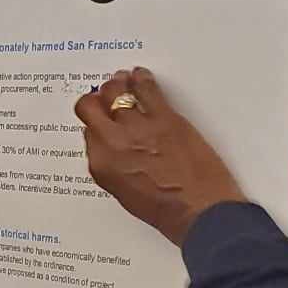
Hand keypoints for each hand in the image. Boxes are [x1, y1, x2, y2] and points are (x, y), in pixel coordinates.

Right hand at [73, 68, 246, 246]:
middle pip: (90, 106)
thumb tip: (112, 150)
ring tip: (121, 81)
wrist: (199, 212)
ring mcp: (137, 127)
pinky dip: (141, 79)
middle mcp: (112, 143)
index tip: (101, 119)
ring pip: (114, 91)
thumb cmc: (166, 210)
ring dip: (116, 84)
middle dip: (97, 99)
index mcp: (101, 165)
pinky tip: (140, 76)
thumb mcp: (125, 194)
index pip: (87, 132)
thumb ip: (112, 168)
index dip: (96, 123)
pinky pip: (145, 88)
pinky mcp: (164, 117)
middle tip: (105, 96)